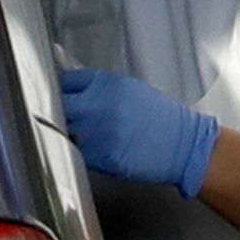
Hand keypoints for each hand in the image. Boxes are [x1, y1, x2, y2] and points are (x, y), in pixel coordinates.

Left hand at [60, 69, 219, 198]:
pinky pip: (79, 152)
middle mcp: (98, 107)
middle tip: (60, 114)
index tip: (56, 92)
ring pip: (66, 131)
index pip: (66, 81)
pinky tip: (92, 147)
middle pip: (60, 105)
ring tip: (78, 132)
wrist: (182, 144)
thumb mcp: (128, 89)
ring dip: (67, 132)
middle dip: (58, 109)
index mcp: (105, 85)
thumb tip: (74, 88)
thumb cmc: (157, 116)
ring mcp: (98, 133)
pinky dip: (80, 150)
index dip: (59, 88)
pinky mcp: (101, 157)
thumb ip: (99, 88)